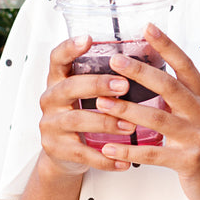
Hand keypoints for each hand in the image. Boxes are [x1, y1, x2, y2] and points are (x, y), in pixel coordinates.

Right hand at [38, 35, 135, 176]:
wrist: (65, 153)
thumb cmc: (85, 113)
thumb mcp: (89, 92)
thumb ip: (106, 75)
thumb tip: (148, 52)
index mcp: (59, 80)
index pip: (57, 58)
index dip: (70, 48)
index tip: (88, 38)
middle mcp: (51, 99)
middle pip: (68, 87)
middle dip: (97, 85)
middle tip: (124, 85)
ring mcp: (51, 125)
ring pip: (76, 120)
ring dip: (106, 122)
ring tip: (130, 126)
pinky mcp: (57, 149)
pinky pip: (82, 153)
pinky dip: (105, 158)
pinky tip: (125, 161)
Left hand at [93, 24, 199, 199]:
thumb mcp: (198, 118)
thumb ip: (178, 100)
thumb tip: (149, 78)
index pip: (186, 66)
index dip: (167, 46)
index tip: (147, 28)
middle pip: (170, 87)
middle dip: (140, 73)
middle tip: (114, 61)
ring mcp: (198, 138)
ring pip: (158, 119)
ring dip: (127, 111)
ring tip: (101, 103)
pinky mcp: (189, 162)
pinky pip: (154, 154)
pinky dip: (129, 151)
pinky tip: (108, 148)